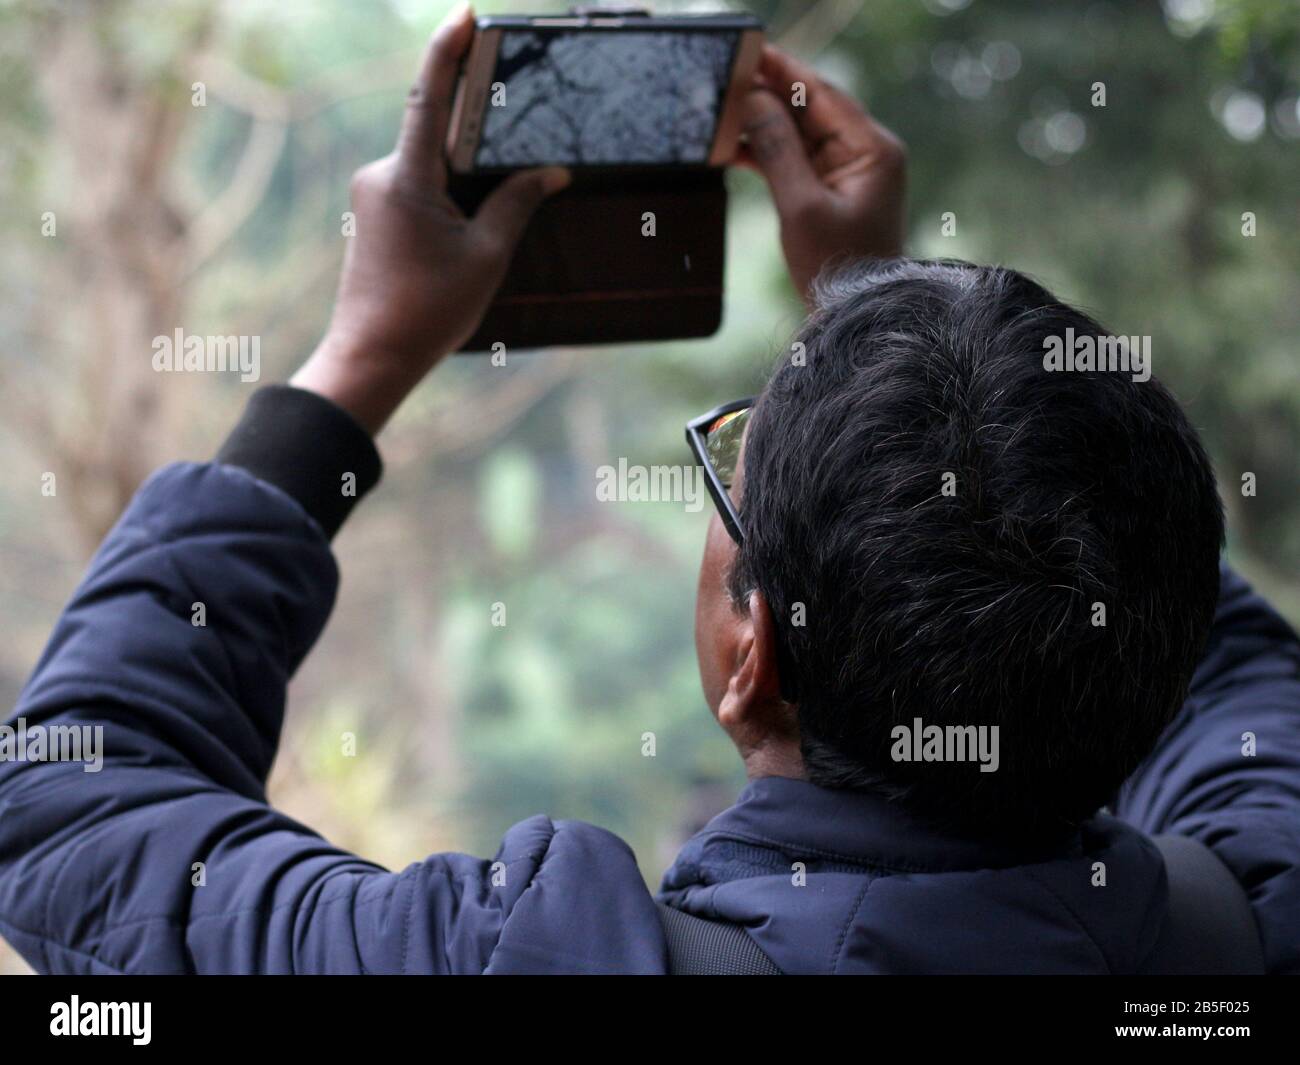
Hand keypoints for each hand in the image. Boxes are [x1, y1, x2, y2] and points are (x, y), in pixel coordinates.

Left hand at [292, 2, 569, 433]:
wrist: (371, 356)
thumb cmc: (427, 311)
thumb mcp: (486, 256)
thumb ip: (517, 203)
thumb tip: (551, 173)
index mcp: (407, 178)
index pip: (429, 98)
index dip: (448, 52)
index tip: (466, 15)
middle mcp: (381, 175)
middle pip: (437, 132)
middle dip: (477, 131)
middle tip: (511, 127)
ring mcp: (374, 195)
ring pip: (430, 163)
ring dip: (465, 173)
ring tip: (494, 207)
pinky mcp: (374, 215)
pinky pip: (418, 184)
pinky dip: (449, 192)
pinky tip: (471, 225)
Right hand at [738, 45, 905, 301]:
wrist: (856, 315)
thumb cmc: (837, 266)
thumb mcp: (801, 208)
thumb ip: (777, 151)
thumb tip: (755, 102)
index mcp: (872, 149)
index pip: (823, 94)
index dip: (785, 71)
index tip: (751, 53)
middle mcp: (866, 153)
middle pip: (811, 108)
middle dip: (769, 94)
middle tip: (728, 78)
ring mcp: (848, 171)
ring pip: (799, 132)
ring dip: (762, 124)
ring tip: (723, 112)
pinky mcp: (830, 190)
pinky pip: (795, 159)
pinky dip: (766, 153)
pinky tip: (733, 146)